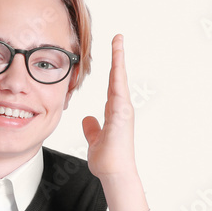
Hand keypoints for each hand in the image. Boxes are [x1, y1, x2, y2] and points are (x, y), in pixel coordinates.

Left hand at [81, 34, 148, 210]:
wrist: (115, 173)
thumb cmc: (108, 160)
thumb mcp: (95, 139)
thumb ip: (92, 128)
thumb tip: (87, 118)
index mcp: (115, 112)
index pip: (113, 84)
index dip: (113, 68)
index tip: (113, 51)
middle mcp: (121, 108)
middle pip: (119, 77)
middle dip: (118, 56)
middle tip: (118, 37)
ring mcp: (123, 110)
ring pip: (120, 79)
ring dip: (119, 60)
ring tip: (118, 41)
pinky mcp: (122, 115)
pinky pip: (119, 91)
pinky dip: (118, 76)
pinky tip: (117, 63)